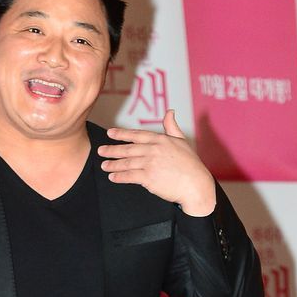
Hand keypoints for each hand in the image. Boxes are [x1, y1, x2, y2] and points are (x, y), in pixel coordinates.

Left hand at [98, 110, 215, 215]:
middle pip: (128, 149)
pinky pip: (129, 176)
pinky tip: (112, 177)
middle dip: (112, 150)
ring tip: (104, 165)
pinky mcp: (149, 178)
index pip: (137, 135)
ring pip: (126, 163)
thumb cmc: (191, 164)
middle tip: (100, 150)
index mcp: (161, 140)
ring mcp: (150, 164)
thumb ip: (172, 127)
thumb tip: (170, 111)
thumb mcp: (182, 141)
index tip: (110, 133)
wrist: (196, 185)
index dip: (122, 134)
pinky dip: (119, 176)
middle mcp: (154, 150)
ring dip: (113, 164)